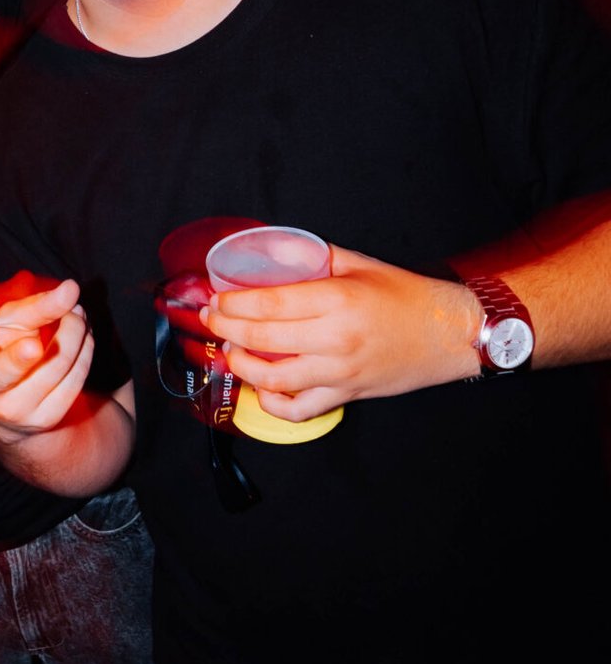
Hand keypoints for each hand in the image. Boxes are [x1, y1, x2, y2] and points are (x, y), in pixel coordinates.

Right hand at [0, 275, 93, 435]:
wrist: (9, 411)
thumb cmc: (5, 351)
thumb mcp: (9, 327)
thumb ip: (34, 306)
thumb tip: (71, 290)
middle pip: (4, 372)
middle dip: (18, 358)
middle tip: (33, 345)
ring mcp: (16, 409)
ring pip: (56, 363)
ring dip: (75, 329)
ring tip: (78, 312)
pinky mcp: (46, 419)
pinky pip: (76, 378)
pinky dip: (86, 349)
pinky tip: (85, 334)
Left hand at [202, 247, 480, 420]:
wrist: (449, 333)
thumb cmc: (407, 296)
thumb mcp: (358, 265)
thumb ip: (313, 259)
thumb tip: (271, 253)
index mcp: (337, 300)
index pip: (268, 304)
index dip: (233, 303)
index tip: (216, 299)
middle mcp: (336, 339)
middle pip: (262, 340)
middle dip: (226, 329)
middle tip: (213, 320)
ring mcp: (340, 372)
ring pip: (273, 379)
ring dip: (242, 365)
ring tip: (231, 350)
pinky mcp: (347, 394)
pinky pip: (299, 410)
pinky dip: (272, 403)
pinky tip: (262, 387)